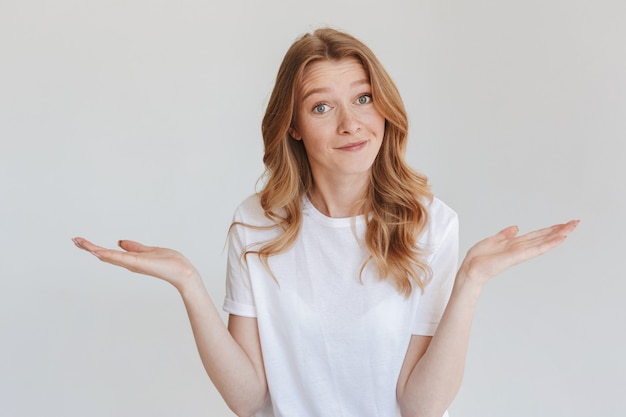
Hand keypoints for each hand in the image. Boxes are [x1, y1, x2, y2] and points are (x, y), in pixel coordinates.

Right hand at [72, 237, 200, 289]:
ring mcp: (132, 264)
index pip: (108, 253)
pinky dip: (108, 254)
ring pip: (108, 256)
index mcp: (130, 260)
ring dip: (93, 249)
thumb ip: (134, 247)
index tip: (81, 241)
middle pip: (104, 255)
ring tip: (79, 242)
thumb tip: (120, 242)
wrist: (182, 271)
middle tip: (74, 240)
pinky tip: (97, 251)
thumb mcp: (149, 250)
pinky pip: (120, 258)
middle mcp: (128, 263)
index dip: (94, 247)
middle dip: (89, 248)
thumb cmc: (170, 263)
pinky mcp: (137, 263)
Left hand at [458, 220, 579, 286]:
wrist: (471, 270)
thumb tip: (516, 228)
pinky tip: (560, 238)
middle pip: (543, 237)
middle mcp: (520, 248)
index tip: (561, 224)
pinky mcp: (518, 256)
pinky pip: (536, 248)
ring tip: (572, 228)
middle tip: (574, 223)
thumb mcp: (491, 241)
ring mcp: (521, 252)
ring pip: (544, 241)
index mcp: (513, 244)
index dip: (548, 229)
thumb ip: (504, 234)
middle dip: (559, 230)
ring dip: (558, 234)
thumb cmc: (478, 259)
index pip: (535, 235)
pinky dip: (549, 243)